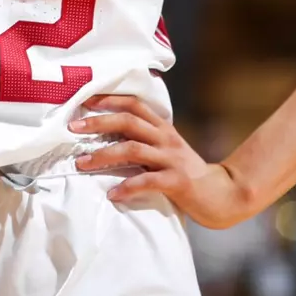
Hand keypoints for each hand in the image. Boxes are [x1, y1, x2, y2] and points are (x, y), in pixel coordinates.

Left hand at [69, 95, 254, 229]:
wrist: (222, 194)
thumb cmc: (188, 174)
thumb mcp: (168, 151)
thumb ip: (146, 142)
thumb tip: (110, 139)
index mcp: (163, 129)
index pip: (134, 105)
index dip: (109, 100)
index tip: (84, 101)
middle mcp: (166, 139)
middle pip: (128, 121)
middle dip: (98, 123)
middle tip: (73, 128)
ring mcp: (172, 159)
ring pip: (132, 149)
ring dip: (103, 155)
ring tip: (81, 164)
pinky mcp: (177, 181)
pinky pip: (147, 181)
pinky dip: (127, 187)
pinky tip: (112, 194)